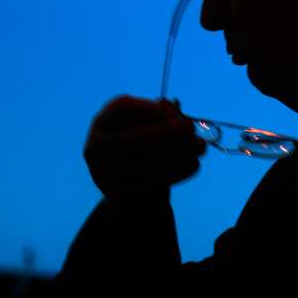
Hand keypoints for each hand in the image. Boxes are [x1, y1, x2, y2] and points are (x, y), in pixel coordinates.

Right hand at [84, 95, 206, 199]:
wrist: (133, 191)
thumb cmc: (144, 148)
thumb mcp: (148, 126)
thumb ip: (160, 114)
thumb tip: (173, 105)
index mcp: (103, 123)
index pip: (121, 109)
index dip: (149, 108)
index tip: (174, 112)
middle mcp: (97, 146)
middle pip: (134, 139)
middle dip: (169, 132)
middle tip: (191, 128)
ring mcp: (104, 172)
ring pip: (147, 163)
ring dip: (180, 152)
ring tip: (201, 146)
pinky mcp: (119, 193)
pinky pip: (153, 182)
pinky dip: (179, 171)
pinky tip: (194, 163)